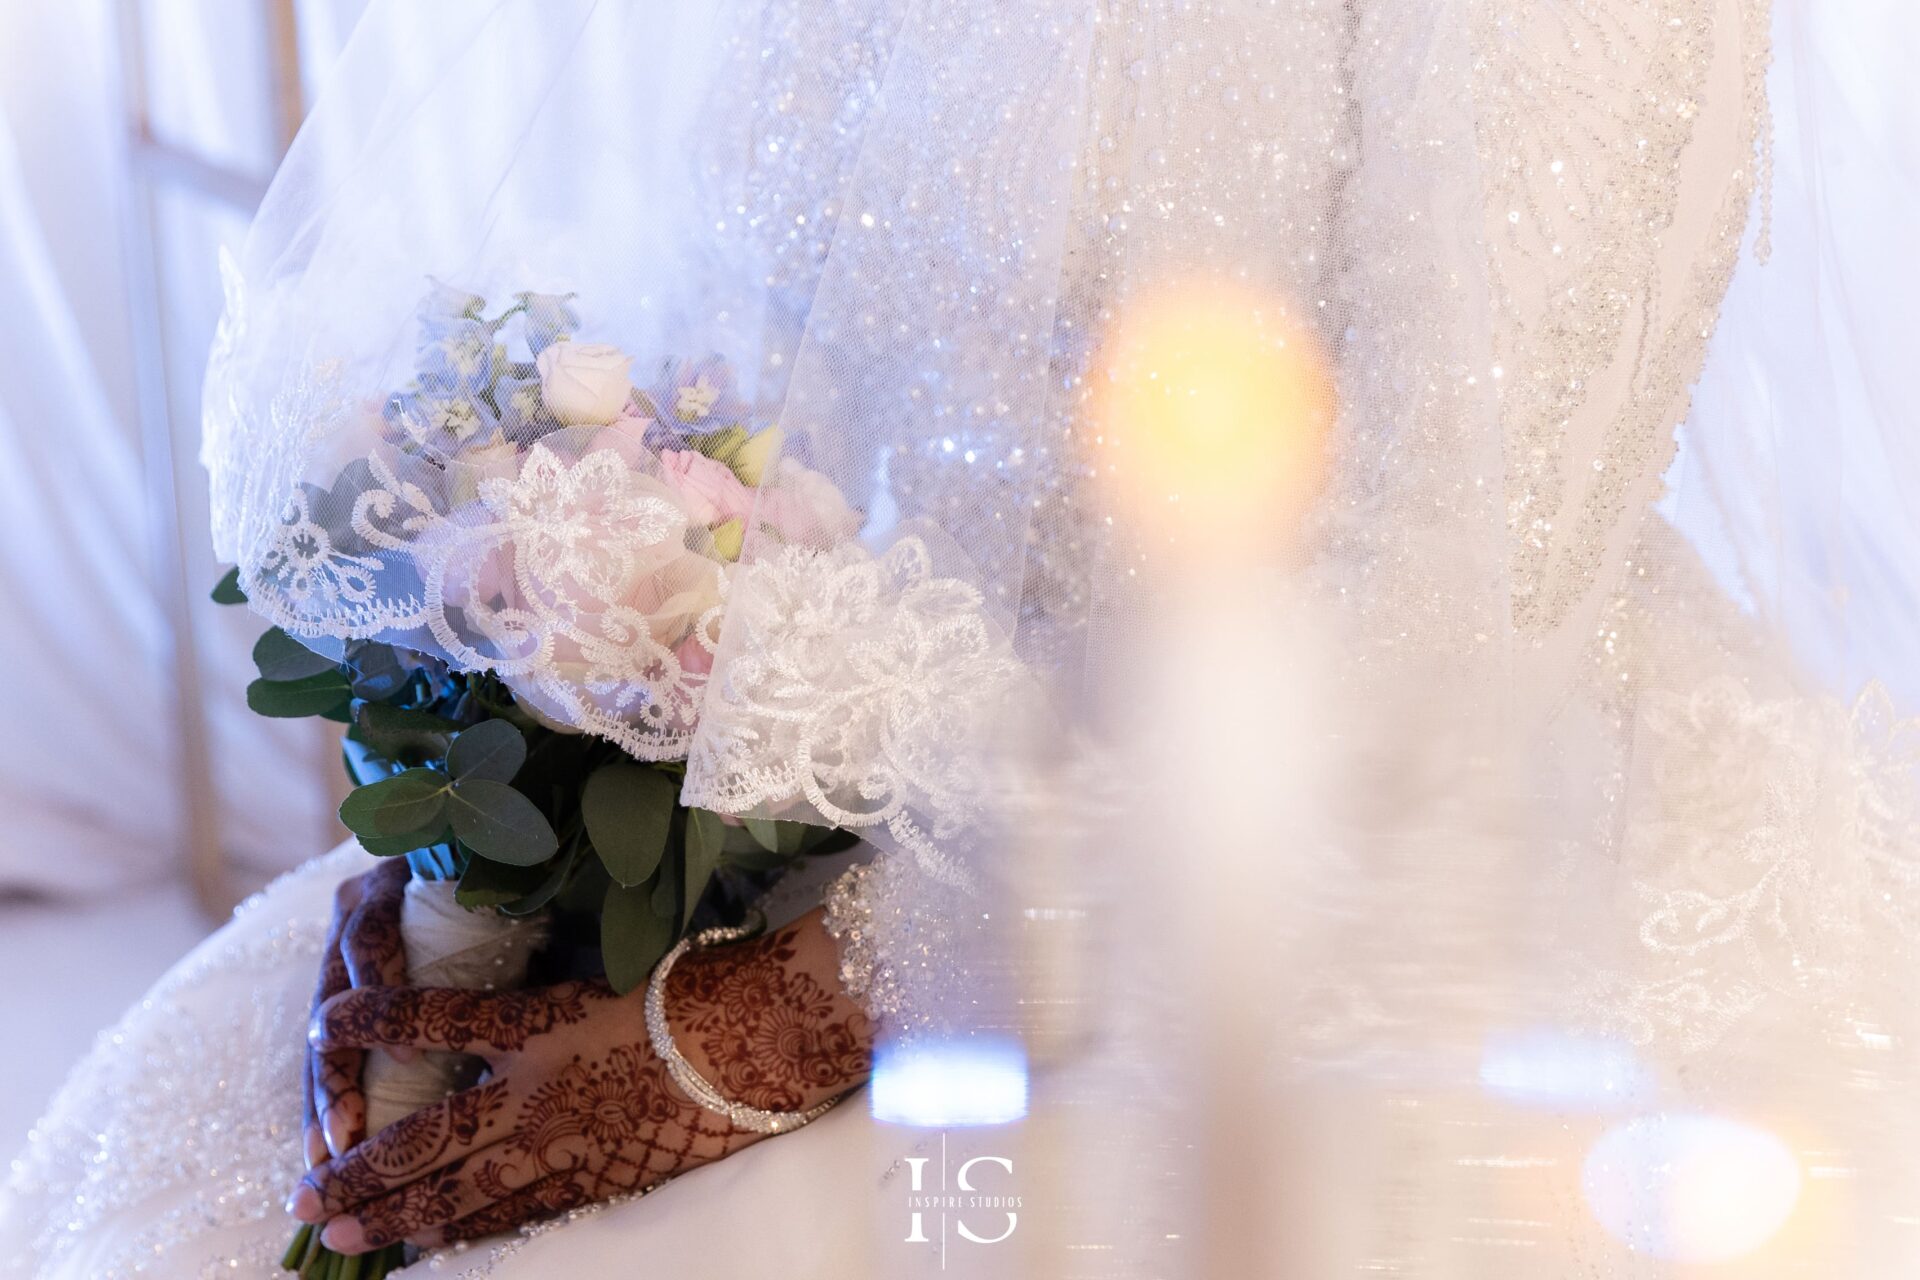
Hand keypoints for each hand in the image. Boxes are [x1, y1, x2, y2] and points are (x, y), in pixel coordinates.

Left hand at [288, 911, 872, 1253]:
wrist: (754, 1041)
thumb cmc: (686, 991)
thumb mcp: (599, 975)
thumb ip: (537, 994)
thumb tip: (489, 988)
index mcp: (535, 1024)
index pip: (431, 1019)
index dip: (374, 1021)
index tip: (325, 1020)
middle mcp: (533, 1091)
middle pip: (423, 1139)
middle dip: (357, 1170)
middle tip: (304, 1195)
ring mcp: (560, 1145)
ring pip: (458, 1192)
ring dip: (394, 1216)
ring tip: (347, 1236)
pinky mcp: (594, 1179)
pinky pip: (517, 1214)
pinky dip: (470, 1230)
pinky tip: (435, 1244)